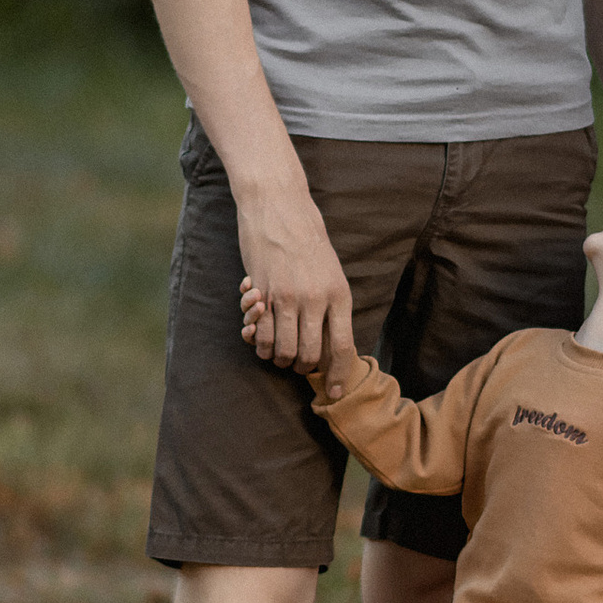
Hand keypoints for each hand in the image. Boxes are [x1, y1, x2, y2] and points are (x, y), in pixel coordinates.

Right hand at [237, 246, 356, 380]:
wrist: (280, 209)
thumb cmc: (308, 242)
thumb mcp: (332, 273)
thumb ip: (333, 306)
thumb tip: (333, 342)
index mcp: (339, 295)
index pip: (343, 346)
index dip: (339, 375)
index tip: (337, 393)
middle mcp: (315, 299)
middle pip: (310, 354)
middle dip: (302, 367)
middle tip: (297, 364)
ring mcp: (287, 297)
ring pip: (283, 349)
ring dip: (279, 358)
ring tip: (277, 353)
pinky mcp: (263, 293)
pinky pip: (260, 334)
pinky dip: (259, 343)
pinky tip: (259, 338)